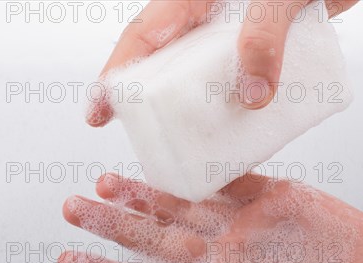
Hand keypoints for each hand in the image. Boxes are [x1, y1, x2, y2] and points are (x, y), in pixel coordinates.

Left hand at [57, 173, 362, 262]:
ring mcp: (243, 227)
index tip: (66, 261)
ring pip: (179, 205)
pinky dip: (197, 168)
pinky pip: (225, 178)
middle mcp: (220, 258)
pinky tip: (169, 159)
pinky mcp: (272, 199)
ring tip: (106, 181)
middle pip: (151, 237)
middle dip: (110, 222)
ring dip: (142, 194)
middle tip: (72, 205)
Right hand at [87, 0, 357, 125]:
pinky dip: (233, 106)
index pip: (143, 37)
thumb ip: (264, 39)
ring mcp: (230, 37)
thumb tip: (252, 97)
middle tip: (134, 134)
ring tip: (181, 142)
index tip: (99, 111)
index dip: (115, 75)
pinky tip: (233, 129)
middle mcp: (207, 21)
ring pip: (196, 77)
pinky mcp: (257, 50)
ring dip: (190, 109)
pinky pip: (234, 82)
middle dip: (142, 99)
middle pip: (161, 63)